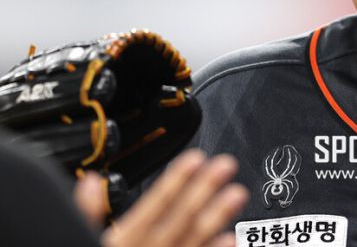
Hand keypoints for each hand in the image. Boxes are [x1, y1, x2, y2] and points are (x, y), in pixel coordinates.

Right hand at [74, 150, 247, 246]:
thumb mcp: (77, 240)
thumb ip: (85, 212)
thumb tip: (91, 180)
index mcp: (120, 244)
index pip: (150, 207)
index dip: (173, 182)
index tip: (195, 160)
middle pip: (177, 221)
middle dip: (202, 191)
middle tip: (226, 166)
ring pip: (191, 243)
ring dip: (216, 218)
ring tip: (237, 194)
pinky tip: (231, 238)